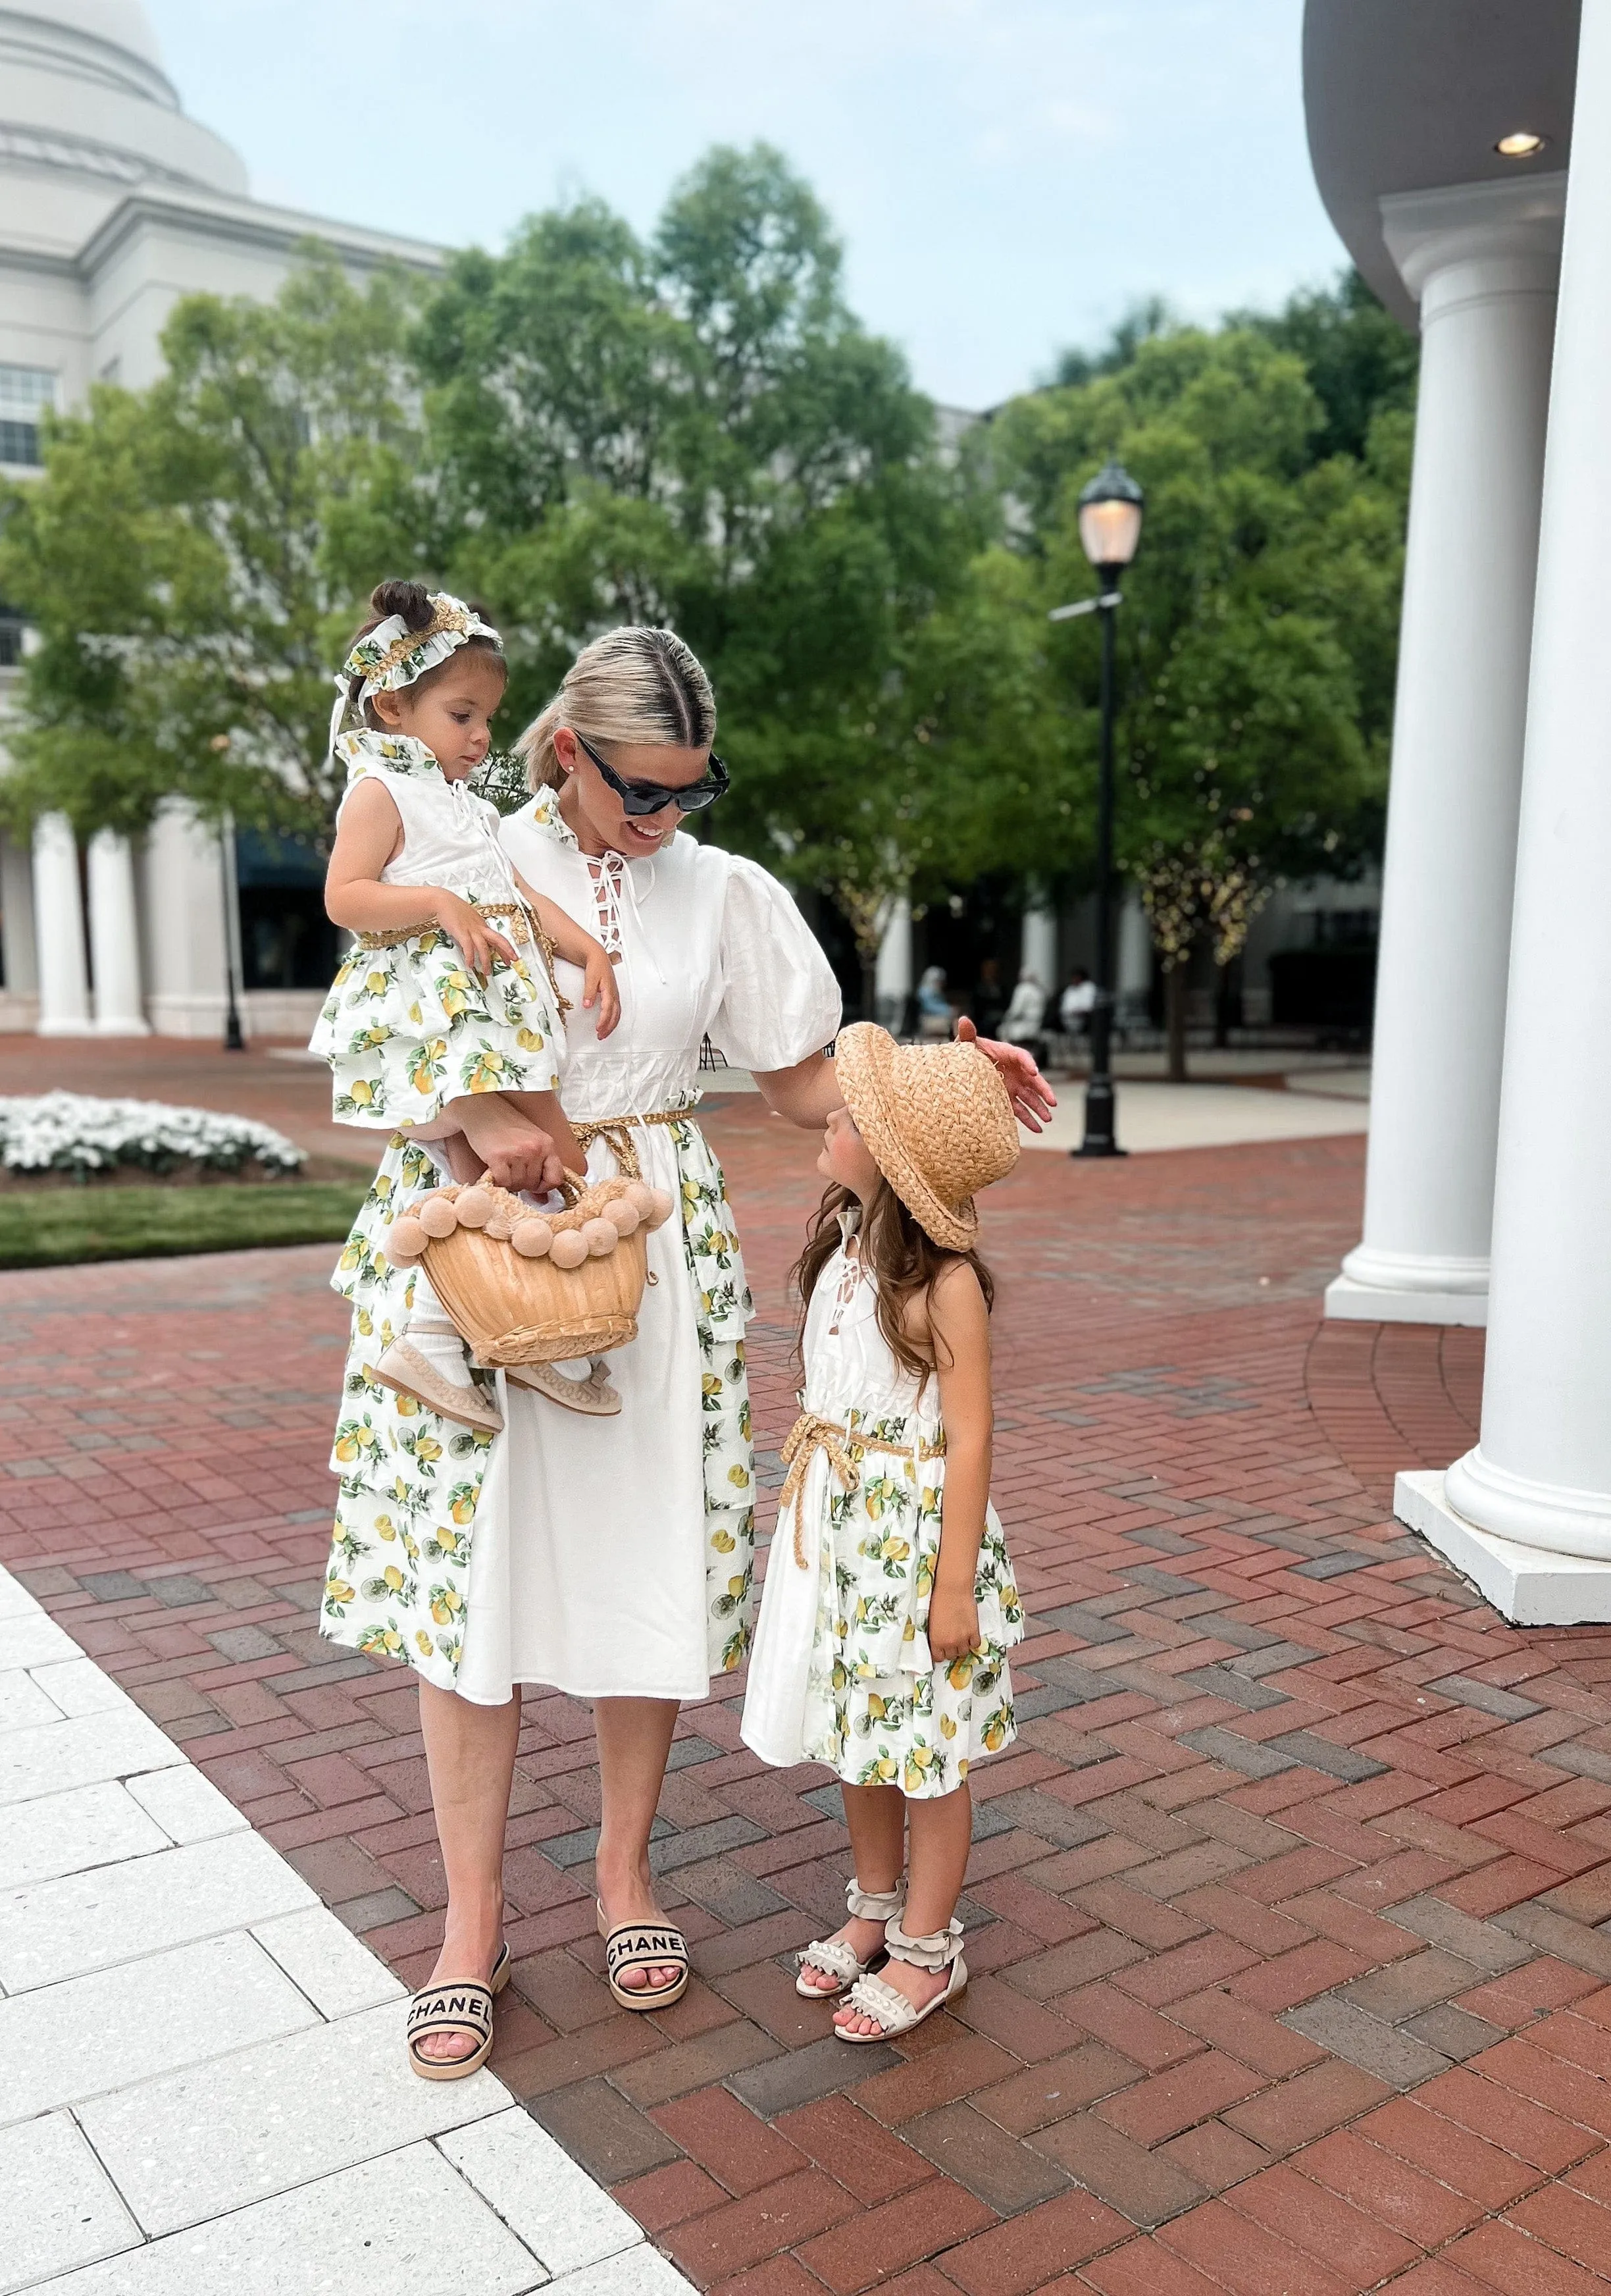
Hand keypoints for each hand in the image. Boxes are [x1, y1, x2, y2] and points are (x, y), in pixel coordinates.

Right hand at [432, 890, 518, 981]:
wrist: (442, 901)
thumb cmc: (453, 909)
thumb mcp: (468, 919)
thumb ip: (473, 929)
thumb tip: (474, 940)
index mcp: (482, 925)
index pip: (498, 938)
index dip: (506, 948)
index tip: (512, 957)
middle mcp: (480, 927)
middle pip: (497, 939)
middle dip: (506, 951)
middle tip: (511, 962)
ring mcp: (471, 929)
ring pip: (483, 947)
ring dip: (486, 961)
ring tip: (487, 972)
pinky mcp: (461, 932)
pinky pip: (468, 947)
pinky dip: (470, 956)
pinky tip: (470, 964)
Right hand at [452, 1097, 563, 1194]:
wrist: (482, 1108)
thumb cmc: (505, 1124)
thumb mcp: (530, 1140)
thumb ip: (539, 1166)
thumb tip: (543, 1199)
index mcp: (547, 1144)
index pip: (556, 1178)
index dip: (544, 1185)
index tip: (534, 1183)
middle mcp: (535, 1148)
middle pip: (533, 1184)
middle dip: (521, 1182)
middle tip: (510, 1169)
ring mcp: (517, 1153)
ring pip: (517, 1185)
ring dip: (508, 1181)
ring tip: (502, 1166)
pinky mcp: (498, 1157)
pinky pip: (502, 1183)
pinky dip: (497, 1181)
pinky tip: (493, 1169)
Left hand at [582, 944, 620, 1038]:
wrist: (598, 956)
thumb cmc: (595, 966)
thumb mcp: (590, 978)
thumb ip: (589, 992)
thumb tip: (587, 1005)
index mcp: (609, 990)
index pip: (608, 1009)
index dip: (603, 1020)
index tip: (598, 1029)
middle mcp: (614, 994)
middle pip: (615, 1015)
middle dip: (609, 1027)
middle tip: (600, 1036)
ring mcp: (615, 995)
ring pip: (616, 1014)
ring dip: (611, 1025)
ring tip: (603, 1034)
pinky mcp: (613, 995)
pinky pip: (616, 1010)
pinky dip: (612, 1020)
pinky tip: (607, 1024)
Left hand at [926, 1583, 980, 1665]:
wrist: (952, 1589)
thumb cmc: (939, 1600)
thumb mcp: (932, 1621)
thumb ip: (936, 1635)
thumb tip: (940, 1640)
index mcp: (935, 1640)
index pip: (938, 1657)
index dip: (940, 1653)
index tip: (942, 1649)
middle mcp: (949, 1643)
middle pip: (952, 1656)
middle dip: (951, 1650)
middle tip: (952, 1641)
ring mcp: (962, 1638)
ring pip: (964, 1652)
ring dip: (962, 1646)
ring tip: (961, 1637)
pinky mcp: (974, 1632)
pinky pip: (975, 1645)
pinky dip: (973, 1641)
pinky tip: (970, 1634)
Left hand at [956, 1014, 1056, 1131]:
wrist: (964, 1065)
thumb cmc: (968, 1051)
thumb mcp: (967, 1042)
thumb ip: (967, 1033)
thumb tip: (962, 1020)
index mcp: (1008, 1054)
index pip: (1022, 1057)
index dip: (1028, 1063)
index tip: (1033, 1071)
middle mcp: (1015, 1071)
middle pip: (1033, 1081)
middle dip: (1043, 1091)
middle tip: (1053, 1102)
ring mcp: (1013, 1086)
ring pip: (1030, 1098)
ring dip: (1039, 1108)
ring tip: (1048, 1119)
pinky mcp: (1007, 1098)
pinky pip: (1020, 1110)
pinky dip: (1028, 1119)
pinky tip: (1037, 1129)